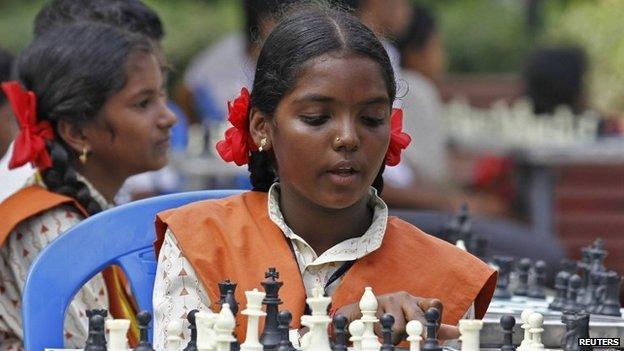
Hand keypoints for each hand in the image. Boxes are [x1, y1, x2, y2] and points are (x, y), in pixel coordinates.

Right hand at [335, 291, 459, 343]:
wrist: (360, 314)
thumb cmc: (391, 319)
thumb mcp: (413, 322)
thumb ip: (434, 327)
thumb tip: (458, 332)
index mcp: (417, 301)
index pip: (435, 305)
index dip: (436, 319)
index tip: (433, 331)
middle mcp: (405, 298)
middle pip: (420, 316)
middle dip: (420, 331)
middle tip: (419, 341)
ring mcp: (390, 300)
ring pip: (401, 327)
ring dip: (396, 337)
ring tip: (390, 334)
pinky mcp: (375, 305)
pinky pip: (384, 327)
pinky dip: (383, 334)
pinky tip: (379, 330)